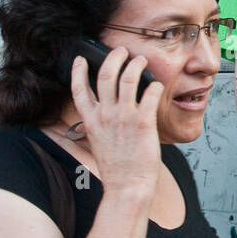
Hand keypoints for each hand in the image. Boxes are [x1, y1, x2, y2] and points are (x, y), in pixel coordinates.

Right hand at [69, 47, 162, 196]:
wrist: (126, 186)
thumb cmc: (117, 168)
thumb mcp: (99, 142)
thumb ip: (99, 124)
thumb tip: (103, 113)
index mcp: (91, 120)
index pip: (78, 89)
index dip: (78, 70)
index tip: (81, 59)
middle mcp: (105, 115)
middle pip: (105, 74)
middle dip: (114, 57)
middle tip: (122, 51)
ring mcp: (124, 118)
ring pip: (128, 78)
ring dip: (136, 65)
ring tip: (142, 61)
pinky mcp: (143, 123)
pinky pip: (150, 94)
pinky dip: (155, 86)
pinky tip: (158, 86)